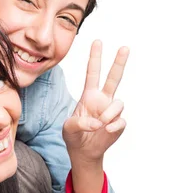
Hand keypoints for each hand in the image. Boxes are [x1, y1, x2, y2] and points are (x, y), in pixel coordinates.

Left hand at [64, 40, 128, 163]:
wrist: (84, 151)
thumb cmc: (74, 135)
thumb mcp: (68, 128)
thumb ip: (79, 123)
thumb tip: (98, 123)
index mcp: (89, 95)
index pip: (92, 73)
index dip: (95, 58)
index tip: (97, 41)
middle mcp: (102, 99)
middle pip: (113, 78)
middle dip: (119, 62)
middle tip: (124, 47)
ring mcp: (112, 111)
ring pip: (118, 103)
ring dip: (108, 114)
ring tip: (100, 124)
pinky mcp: (119, 123)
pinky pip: (120, 121)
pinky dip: (113, 127)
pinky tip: (106, 131)